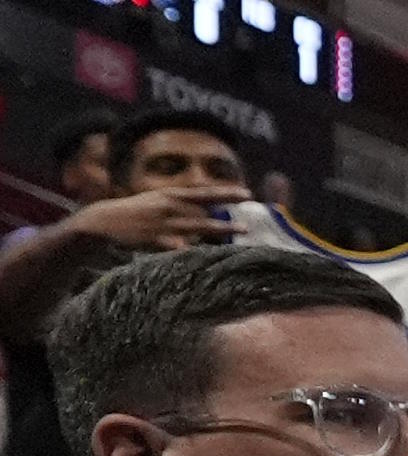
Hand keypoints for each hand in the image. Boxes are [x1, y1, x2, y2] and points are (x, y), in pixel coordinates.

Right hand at [77, 186, 239, 251]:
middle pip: (205, 211)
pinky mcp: (154, 240)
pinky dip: (193, 249)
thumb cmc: (133, 213)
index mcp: (168, 196)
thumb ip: (179, 207)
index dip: (225, 194)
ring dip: (221, 229)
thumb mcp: (155, 202)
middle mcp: (168, 207)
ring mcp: (162, 224)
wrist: (102, 222)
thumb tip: (203, 214)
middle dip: (227, 214)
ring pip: (198, 227)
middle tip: (249, 218)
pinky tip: (208, 254)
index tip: (246, 194)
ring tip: (242, 231)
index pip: (203, 193)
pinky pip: (179, 246)